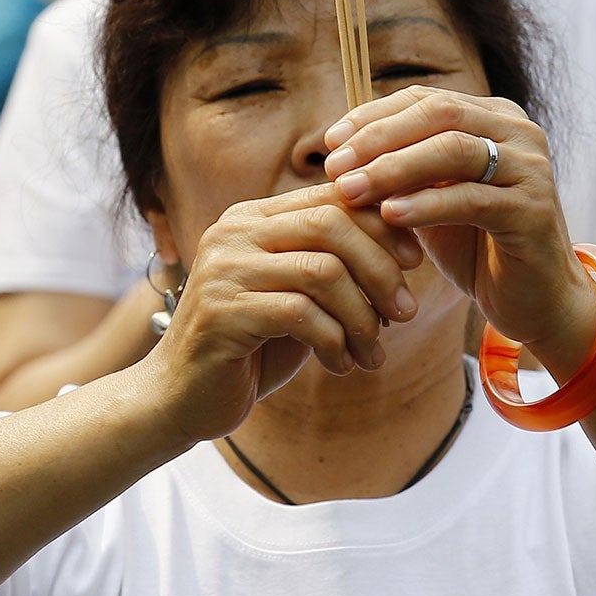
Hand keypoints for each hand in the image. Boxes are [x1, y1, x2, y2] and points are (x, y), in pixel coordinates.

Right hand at [144, 188, 421, 444]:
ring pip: (323, 271)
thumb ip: (331, 266)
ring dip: (363, 317)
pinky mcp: (222, 312)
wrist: (181, 397)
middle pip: (331, 225)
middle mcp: (233, 232)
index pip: (331, 198)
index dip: (383, 226)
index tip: (414, 263)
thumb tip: (405, 247)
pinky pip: (301, 315)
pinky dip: (335, 343)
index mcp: (252, 218)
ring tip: (374, 352)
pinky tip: (341, 366)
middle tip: (404, 312)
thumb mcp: (296, 297)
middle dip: (380, 269)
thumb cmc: (250, 347)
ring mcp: (223, 270)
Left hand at [321, 87, 595, 373]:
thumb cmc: (474, 245)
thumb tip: (335, 149)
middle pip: (438, 114)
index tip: (328, 143)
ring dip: (394, 168)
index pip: (423, 99)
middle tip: (334, 168)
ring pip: (454, 150)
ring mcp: (531, 168)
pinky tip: (389, 214)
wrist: (533, 300)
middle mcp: (518, 132)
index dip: (372, 116)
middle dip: (378, 138)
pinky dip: (426, 204)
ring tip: (351, 190)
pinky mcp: (534, 210)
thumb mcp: (430, 197)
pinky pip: (472, 198)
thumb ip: (399, 168)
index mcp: (492, 117)